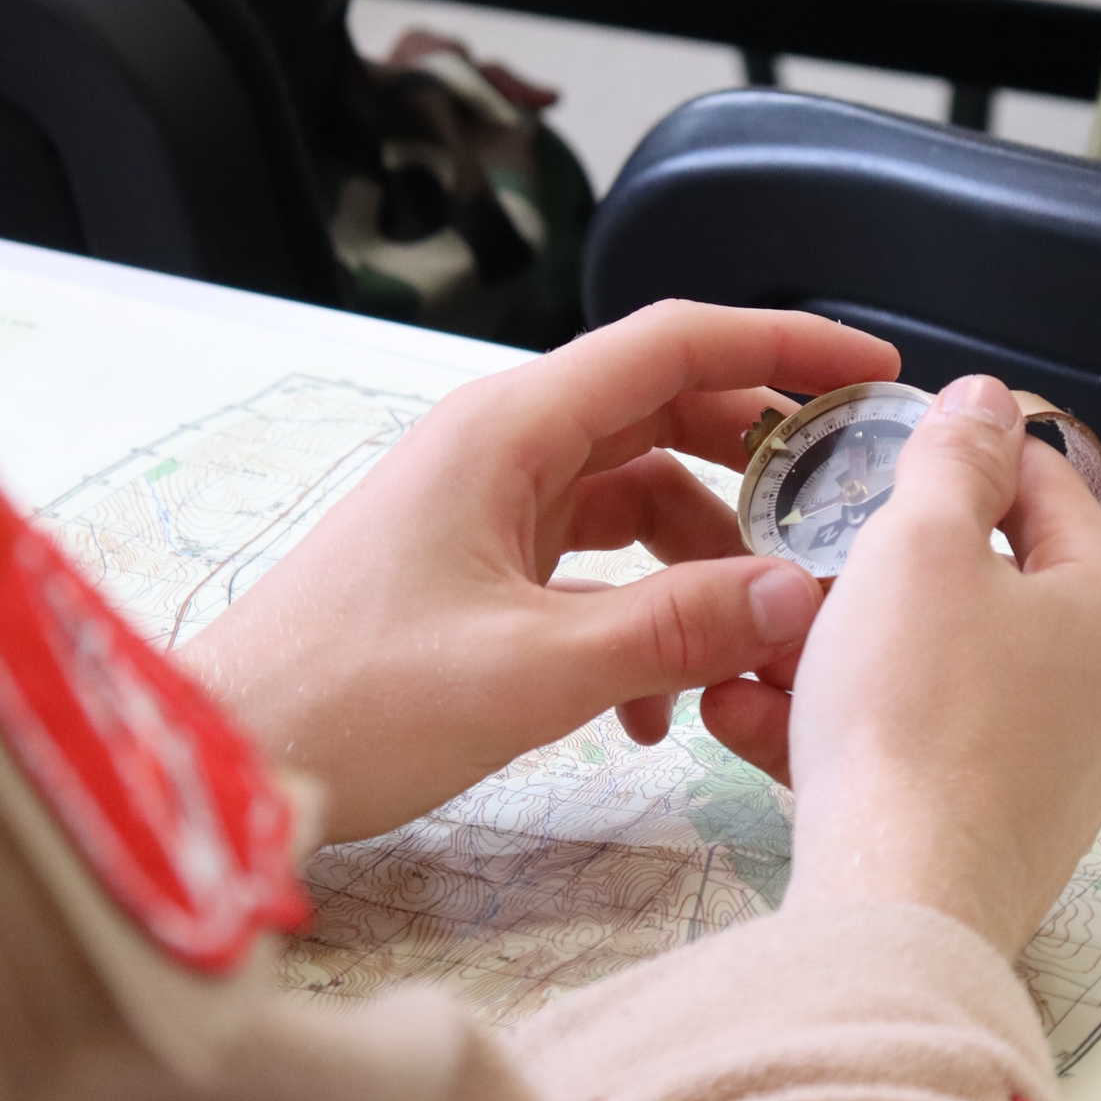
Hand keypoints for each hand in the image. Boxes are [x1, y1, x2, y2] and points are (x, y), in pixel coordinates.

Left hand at [181, 302, 899, 846]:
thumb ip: (675, 629)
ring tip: (754, 644)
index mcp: (507, 428)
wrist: (228, 757)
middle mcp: (500, 447)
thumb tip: (797, 598)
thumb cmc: (347, 700)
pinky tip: (656, 709)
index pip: (673, 342)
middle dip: (759, 465)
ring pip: (637, 499)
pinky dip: (642, 618)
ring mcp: (488, 506)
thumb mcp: (532, 670)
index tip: (872, 368)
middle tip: (842, 510)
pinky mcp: (479, 569)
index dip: (781, 344)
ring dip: (702, 566)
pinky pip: (595, 567)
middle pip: (665, 415)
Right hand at [707, 374, 1100, 955]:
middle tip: (803, 564)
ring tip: (756, 649)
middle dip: (875, 572)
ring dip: (841, 652)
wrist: (897, 904)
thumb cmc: (916, 723)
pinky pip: (921, 748)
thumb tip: (985, 402)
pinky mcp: (1003, 831)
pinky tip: (756, 717)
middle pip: (985, 586)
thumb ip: (950, 461)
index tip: (885, 452)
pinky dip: (846, 726)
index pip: (1043, 484)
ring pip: (940, 672)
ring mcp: (1063, 771)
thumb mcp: (917, 548)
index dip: (957, 454)